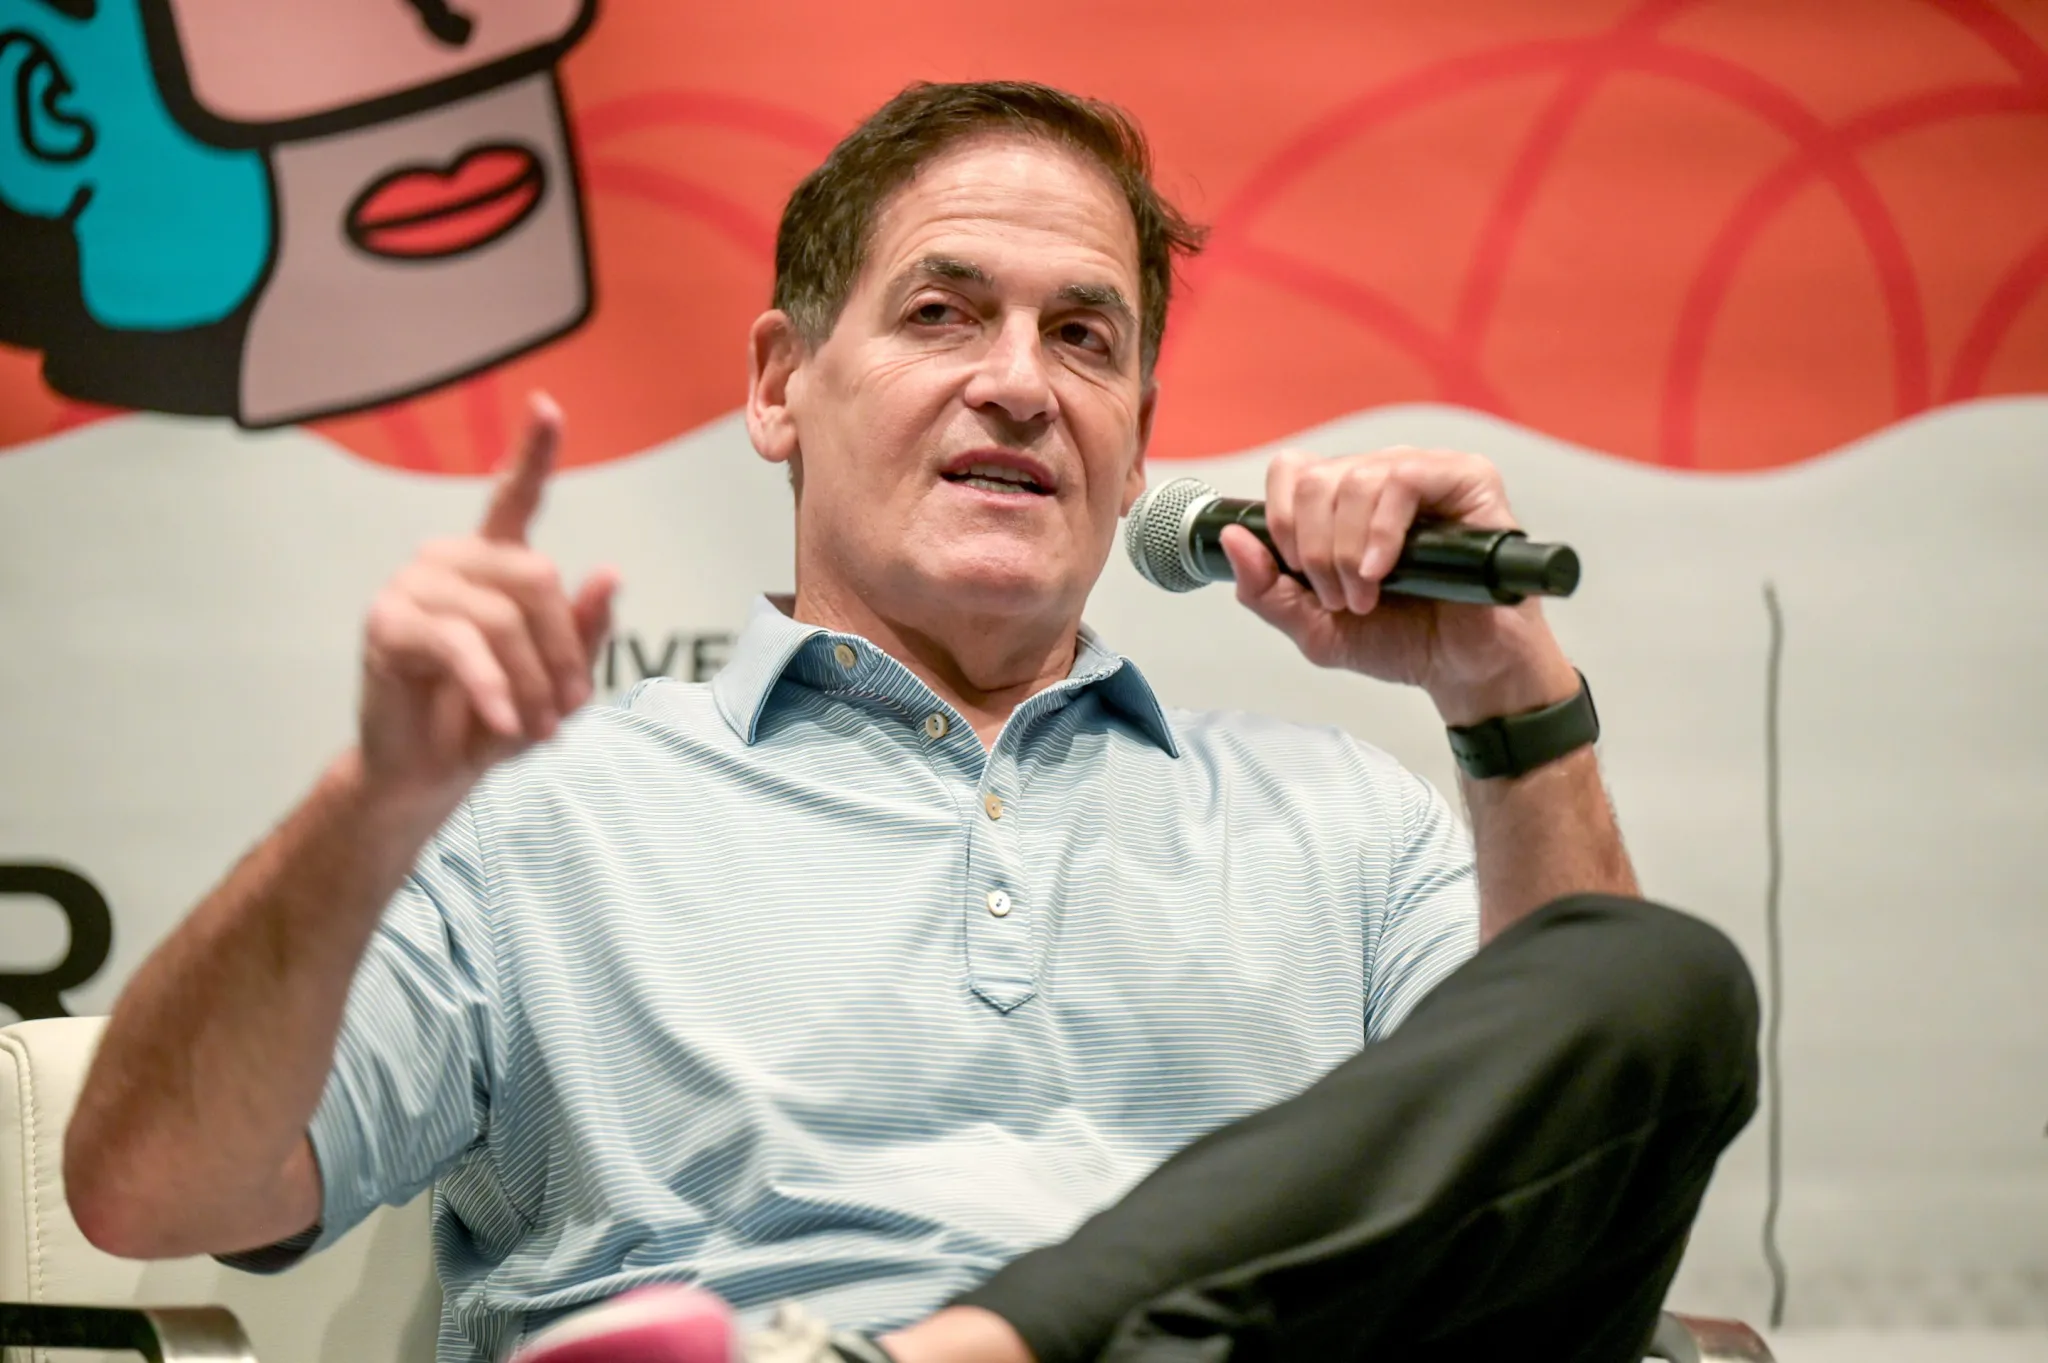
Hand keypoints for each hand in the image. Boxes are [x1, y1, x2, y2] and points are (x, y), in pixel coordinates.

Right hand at [358, 392, 617, 803]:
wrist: (433, 772)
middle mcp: (452, 558)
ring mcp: (414, 584)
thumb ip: (584, 629)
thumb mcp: (557, 681)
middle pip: (537, 576)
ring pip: (502, 617)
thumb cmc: (496, 719)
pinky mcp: (388, 622)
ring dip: (530, 683)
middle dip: (563, 650)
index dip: (534, 451)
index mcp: (495, 561)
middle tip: (567, 709)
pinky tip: (503, 722)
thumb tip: (609, 573)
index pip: (515, 495)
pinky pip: (460, 646)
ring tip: (535, 729)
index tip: (548, 405)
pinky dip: (492, 688)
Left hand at [1219, 446, 1578, 724]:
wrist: (1463, 670)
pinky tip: (1382, 569)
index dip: (1281, 522)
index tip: (1299, 575)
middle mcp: (1381, 476)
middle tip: (1339, 597)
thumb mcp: (1314, 625)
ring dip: (1346, 550)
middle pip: (1314, 480)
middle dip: (1314, 550)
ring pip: (1354, 479)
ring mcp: (1424, 473)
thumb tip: (1231, 538)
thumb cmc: (1401, 639)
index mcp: (1343, 500)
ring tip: (1367, 593)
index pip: (1291, 471)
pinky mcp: (1467, 480)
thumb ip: (1265, 590)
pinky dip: (1380, 531)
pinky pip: (1405, 480)